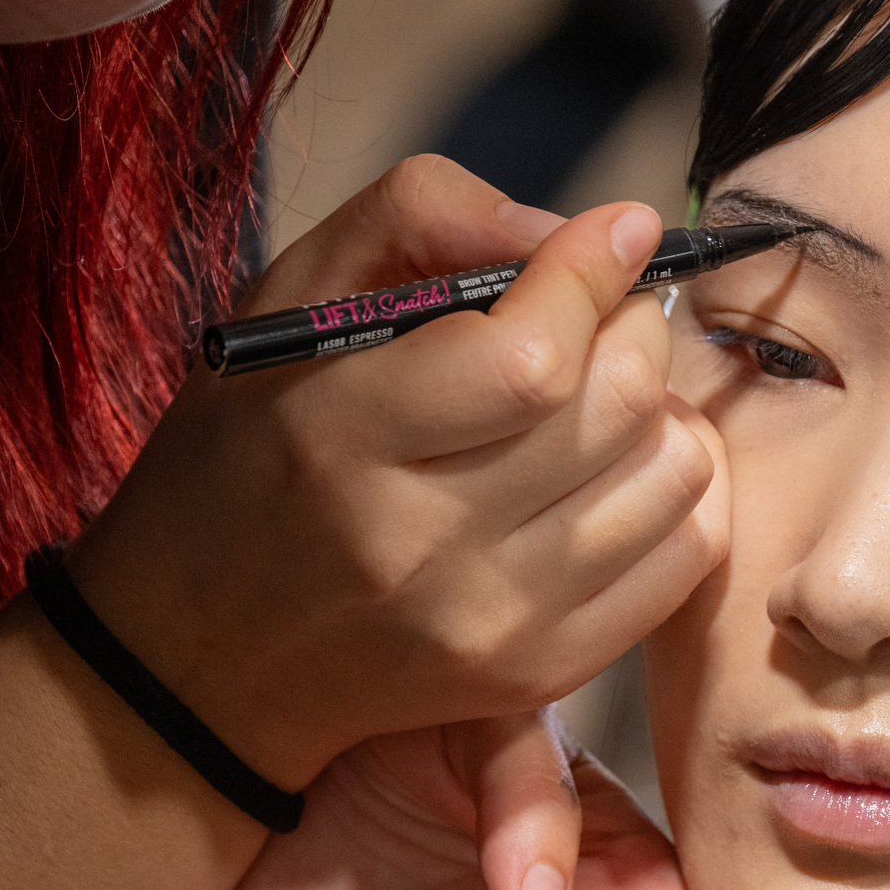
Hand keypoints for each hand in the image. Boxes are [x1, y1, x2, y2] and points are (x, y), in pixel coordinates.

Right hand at [70, 155, 728, 787]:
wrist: (203, 656)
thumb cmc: (248, 453)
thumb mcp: (288, 300)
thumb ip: (421, 218)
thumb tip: (572, 229)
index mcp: (338, 434)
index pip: (531, 357)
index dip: (593, 276)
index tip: (615, 234)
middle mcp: (421, 542)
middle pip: (616, 405)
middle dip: (632, 328)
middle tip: (600, 314)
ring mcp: (491, 623)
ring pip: (672, 474)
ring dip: (660, 409)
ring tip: (599, 398)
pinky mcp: (540, 671)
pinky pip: (686, 554)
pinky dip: (674, 490)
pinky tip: (616, 468)